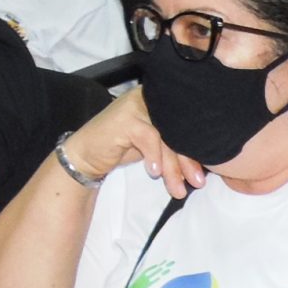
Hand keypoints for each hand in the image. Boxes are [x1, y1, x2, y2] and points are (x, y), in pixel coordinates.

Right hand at [63, 88, 205, 199]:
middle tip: (196, 183)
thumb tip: (201, 167)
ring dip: (172, 166)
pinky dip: (154, 156)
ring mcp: (136, 105)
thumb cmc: (120, 149)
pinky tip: (153, 173)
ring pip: (166, 137)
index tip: (200, 176)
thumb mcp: (153, 148)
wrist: (86, 155)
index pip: (185, 126)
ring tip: (176, 188)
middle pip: (178, 130)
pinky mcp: (125, 117)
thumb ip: (173, 148)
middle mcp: (151, 99)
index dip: (196, 150)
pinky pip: (148, 137)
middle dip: (188, 161)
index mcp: (161, 103)